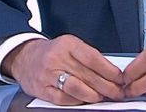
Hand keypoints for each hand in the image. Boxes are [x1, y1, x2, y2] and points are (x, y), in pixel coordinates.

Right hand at [3, 35, 124, 104]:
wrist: (24, 57)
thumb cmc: (52, 53)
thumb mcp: (70, 46)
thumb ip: (88, 57)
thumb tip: (111, 73)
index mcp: (68, 45)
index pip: (93, 58)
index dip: (109, 70)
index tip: (120, 78)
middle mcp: (57, 58)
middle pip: (87, 75)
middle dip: (107, 86)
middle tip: (118, 92)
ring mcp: (48, 75)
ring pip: (76, 88)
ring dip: (93, 95)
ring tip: (103, 97)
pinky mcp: (42, 89)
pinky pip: (63, 99)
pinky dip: (77, 101)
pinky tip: (85, 101)